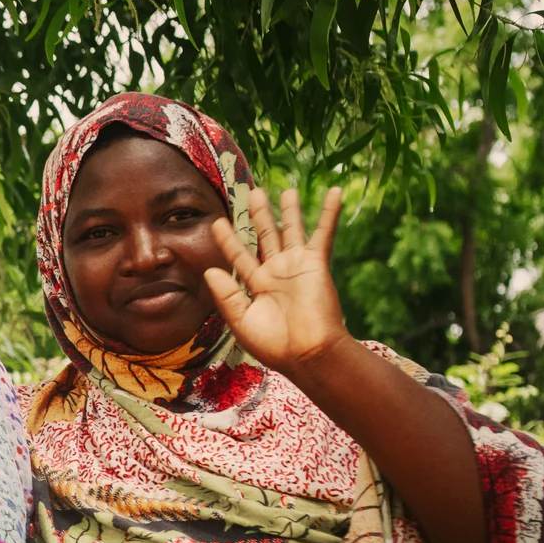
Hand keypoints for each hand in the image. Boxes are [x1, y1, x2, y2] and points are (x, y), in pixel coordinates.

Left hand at [203, 186, 350, 376]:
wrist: (308, 353)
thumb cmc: (274, 344)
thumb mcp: (242, 321)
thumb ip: (226, 295)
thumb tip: (209, 271)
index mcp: (257, 286)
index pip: (239, 256)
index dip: (228, 240)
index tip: (216, 222)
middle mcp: (277, 272)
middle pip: (265, 236)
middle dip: (259, 215)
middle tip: (252, 192)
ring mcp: (297, 266)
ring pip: (291, 230)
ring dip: (289, 210)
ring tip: (286, 189)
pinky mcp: (316, 263)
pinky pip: (324, 233)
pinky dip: (329, 212)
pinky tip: (334, 192)